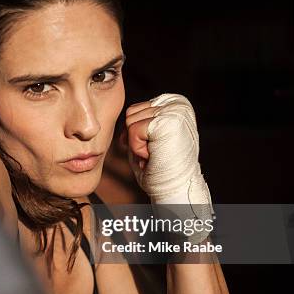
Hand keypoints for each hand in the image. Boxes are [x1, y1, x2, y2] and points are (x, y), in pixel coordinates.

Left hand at [122, 94, 213, 241]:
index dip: (134, 133)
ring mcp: (174, 111)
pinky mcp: (166, 122)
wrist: (175, 189)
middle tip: (153, 154)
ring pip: (130, 121)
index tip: (150, 150)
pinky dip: (137, 148)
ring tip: (155, 154)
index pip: (135, 110)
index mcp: (175, 103)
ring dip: (137, 144)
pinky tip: (153, 156)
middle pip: (131, 113)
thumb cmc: (160, 167)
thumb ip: (137, 121)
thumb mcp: (147, 138)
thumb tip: (115, 113)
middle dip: (136, 138)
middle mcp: (177, 103)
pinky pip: (133, 131)